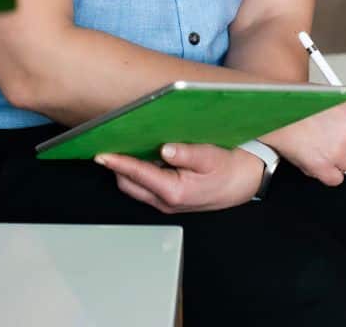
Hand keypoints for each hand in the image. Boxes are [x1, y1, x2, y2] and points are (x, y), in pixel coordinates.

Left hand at [94, 142, 265, 212]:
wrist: (244, 183)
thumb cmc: (228, 171)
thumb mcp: (211, 158)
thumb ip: (187, 154)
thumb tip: (165, 149)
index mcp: (175, 191)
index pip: (138, 175)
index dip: (118, 163)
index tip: (101, 154)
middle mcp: (166, 201)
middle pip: (128, 184)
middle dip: (116, 166)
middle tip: (107, 143)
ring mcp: (166, 201)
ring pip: (134, 186)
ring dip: (125, 169)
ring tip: (121, 146)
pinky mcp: (168, 197)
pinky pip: (144, 185)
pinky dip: (137, 171)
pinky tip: (140, 154)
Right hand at [262, 96, 345, 186]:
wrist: (272, 110)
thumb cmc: (298, 101)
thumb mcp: (332, 96)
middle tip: (336, 134)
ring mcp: (337, 153)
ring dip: (341, 158)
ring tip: (322, 142)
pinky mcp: (322, 168)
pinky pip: (337, 178)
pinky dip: (329, 171)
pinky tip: (317, 155)